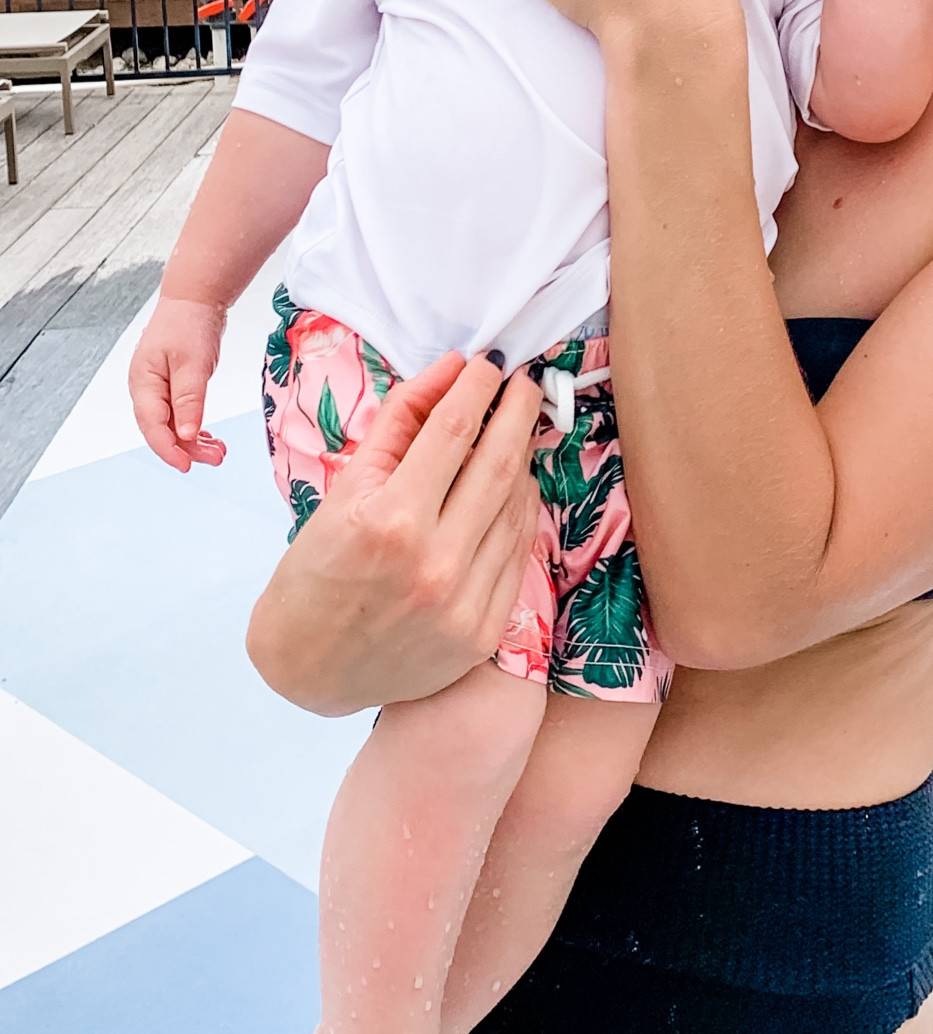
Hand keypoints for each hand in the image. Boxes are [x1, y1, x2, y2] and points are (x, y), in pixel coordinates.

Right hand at [129, 296, 228, 471]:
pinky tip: (210, 438)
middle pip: (162, 430)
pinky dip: (195, 427)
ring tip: (220, 452)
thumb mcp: (192, 363)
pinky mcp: (173, 385)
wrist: (195, 298)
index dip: (169, 449)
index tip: (188, 466)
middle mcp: (146, 389)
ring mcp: (159, 388)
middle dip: (188, 448)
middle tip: (217, 458)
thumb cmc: (189, 324)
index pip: (152, 426)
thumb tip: (187, 435)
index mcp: (143, 383)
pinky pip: (180, 414)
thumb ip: (189, 399)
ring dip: (194, 441)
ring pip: (173, 424)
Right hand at [247, 350, 542, 715]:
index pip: (453, 429)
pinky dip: (520, 509)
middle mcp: (434, 562)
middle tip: (524, 382)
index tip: (489, 363)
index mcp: (389, 521)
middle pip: (498, 462)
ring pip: (516, 505)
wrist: (309, 670)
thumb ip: (399, 424)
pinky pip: (518, 551)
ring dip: (523, 457)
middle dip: (518, 410)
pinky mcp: (483, 630)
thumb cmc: (316, 574)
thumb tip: (450, 369)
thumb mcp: (343, 489)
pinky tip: (514, 484)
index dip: (477, 387)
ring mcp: (464, 602)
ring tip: (517, 427)